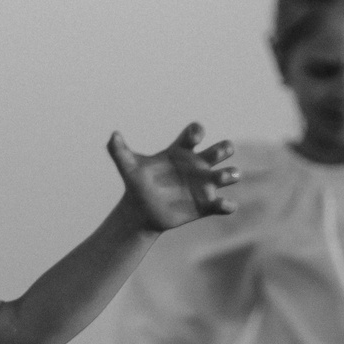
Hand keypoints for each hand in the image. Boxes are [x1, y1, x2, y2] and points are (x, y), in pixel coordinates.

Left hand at [109, 123, 238, 231]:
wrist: (140, 212)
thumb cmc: (137, 185)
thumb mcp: (128, 167)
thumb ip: (119, 151)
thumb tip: (113, 136)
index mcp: (180, 152)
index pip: (195, 134)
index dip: (198, 131)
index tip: (194, 137)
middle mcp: (196, 165)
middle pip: (221, 150)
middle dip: (223, 148)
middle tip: (215, 154)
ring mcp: (203, 185)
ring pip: (228, 175)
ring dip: (230, 174)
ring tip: (223, 177)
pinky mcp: (206, 206)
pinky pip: (223, 205)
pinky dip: (226, 205)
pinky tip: (222, 205)